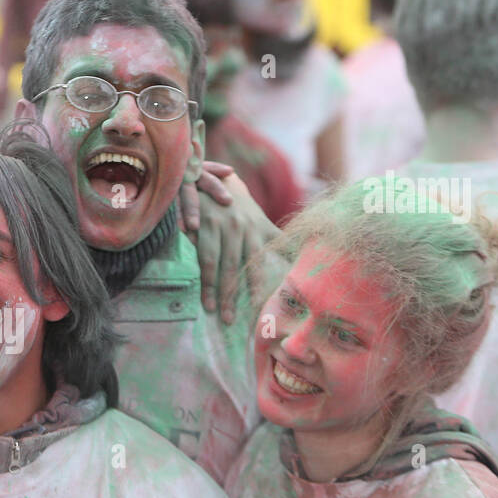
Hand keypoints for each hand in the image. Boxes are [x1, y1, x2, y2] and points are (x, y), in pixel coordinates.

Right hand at [181, 164, 279, 323]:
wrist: (211, 176)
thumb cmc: (236, 203)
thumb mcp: (258, 219)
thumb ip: (276, 239)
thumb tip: (300, 256)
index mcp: (256, 229)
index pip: (259, 263)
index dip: (259, 286)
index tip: (260, 308)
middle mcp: (241, 228)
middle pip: (236, 268)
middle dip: (233, 296)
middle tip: (231, 320)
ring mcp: (220, 226)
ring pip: (217, 264)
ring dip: (213, 290)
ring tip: (212, 310)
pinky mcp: (202, 224)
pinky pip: (200, 254)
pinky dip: (199, 272)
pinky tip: (197, 288)